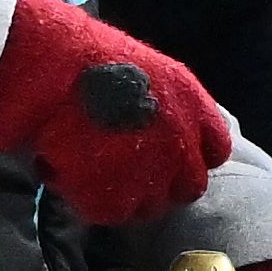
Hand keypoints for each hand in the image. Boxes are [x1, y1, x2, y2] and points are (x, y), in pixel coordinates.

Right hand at [0, 0, 226, 225]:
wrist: (56, 72)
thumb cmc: (92, 58)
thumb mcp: (152, 72)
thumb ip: (170, 106)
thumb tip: (164, 131)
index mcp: (197, 110)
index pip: (216, 152)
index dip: (192, 158)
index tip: (170, 158)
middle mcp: (184, 146)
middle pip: (189, 187)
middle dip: (164, 186)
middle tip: (131, 175)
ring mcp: (154, 176)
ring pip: (150, 207)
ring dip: (126, 195)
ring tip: (93, 173)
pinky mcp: (116, 198)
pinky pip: (109, 212)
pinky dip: (87, 198)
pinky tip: (67, 173)